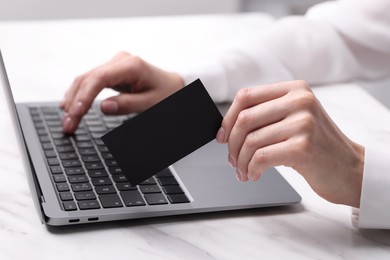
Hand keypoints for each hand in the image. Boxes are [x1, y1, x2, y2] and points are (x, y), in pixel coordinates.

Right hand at [60, 52, 183, 132]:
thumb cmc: (167, 94)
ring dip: (73, 99)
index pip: (99, 79)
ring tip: (66, 120)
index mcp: (131, 65)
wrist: (174, 85)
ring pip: (85, 79)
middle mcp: (120, 60)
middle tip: (67, 125)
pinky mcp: (112, 70)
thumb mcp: (152, 104)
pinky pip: (91, 81)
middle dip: (74, 103)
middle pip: (87, 79)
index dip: (84, 97)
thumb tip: (103, 107)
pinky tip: (69, 105)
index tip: (75, 114)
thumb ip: (128, 105)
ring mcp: (115, 64)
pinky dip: (79, 94)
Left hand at [216, 80, 364, 207]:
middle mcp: (300, 101)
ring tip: (242, 171)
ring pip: (251, 141)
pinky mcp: (303, 146)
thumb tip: (226, 129)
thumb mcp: (296, 120)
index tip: (221, 136)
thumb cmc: (317, 146)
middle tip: (231, 160)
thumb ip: (267, 116)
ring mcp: (303, 123)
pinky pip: (261, 157)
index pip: (246, 96)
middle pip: (245, 119)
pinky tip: (253, 175)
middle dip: (231, 144)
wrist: (350, 169)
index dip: (228, 118)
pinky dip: (251, 169)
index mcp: (294, 89)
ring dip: (240, 161)